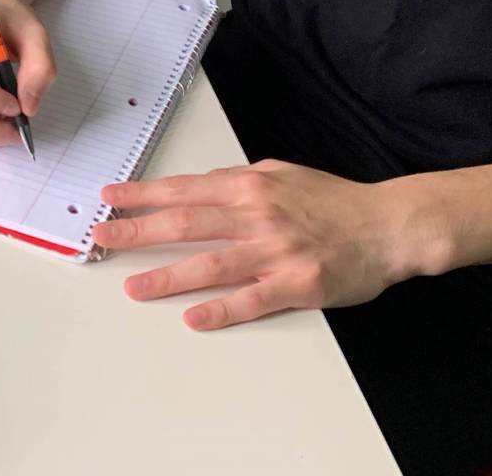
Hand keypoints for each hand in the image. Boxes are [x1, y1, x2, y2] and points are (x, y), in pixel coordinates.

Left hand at [89, 160, 424, 329]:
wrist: (388, 225)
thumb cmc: (334, 201)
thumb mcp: (282, 174)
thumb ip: (240, 182)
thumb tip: (201, 187)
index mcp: (250, 185)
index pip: (184, 188)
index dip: (143, 194)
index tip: (110, 197)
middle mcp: (258, 214)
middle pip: (186, 222)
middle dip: (137, 229)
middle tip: (102, 237)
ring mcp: (276, 250)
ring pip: (211, 263)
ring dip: (167, 276)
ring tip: (133, 286)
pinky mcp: (297, 283)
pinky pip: (251, 299)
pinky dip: (220, 309)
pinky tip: (193, 317)